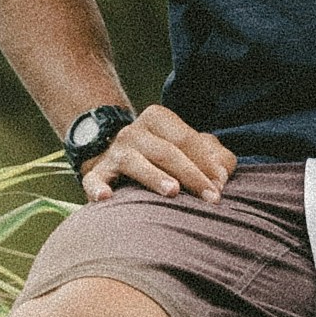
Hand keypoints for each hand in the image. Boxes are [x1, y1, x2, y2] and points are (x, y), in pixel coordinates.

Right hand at [83, 104, 234, 202]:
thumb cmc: (166, 157)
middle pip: (166, 152)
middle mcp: (133, 132)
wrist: (117, 157)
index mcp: (157, 118)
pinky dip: (98, 188)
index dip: (206, 162)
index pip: (185, 139)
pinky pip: (93, 180)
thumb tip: (222, 177)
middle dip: (191, 175)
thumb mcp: (191, 149)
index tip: (221, 186)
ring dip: (154, 177)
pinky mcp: (96, 174)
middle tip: (211, 198)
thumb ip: (216, 157)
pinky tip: (106, 197)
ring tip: (173, 191)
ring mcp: (114, 153)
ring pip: (135, 163)